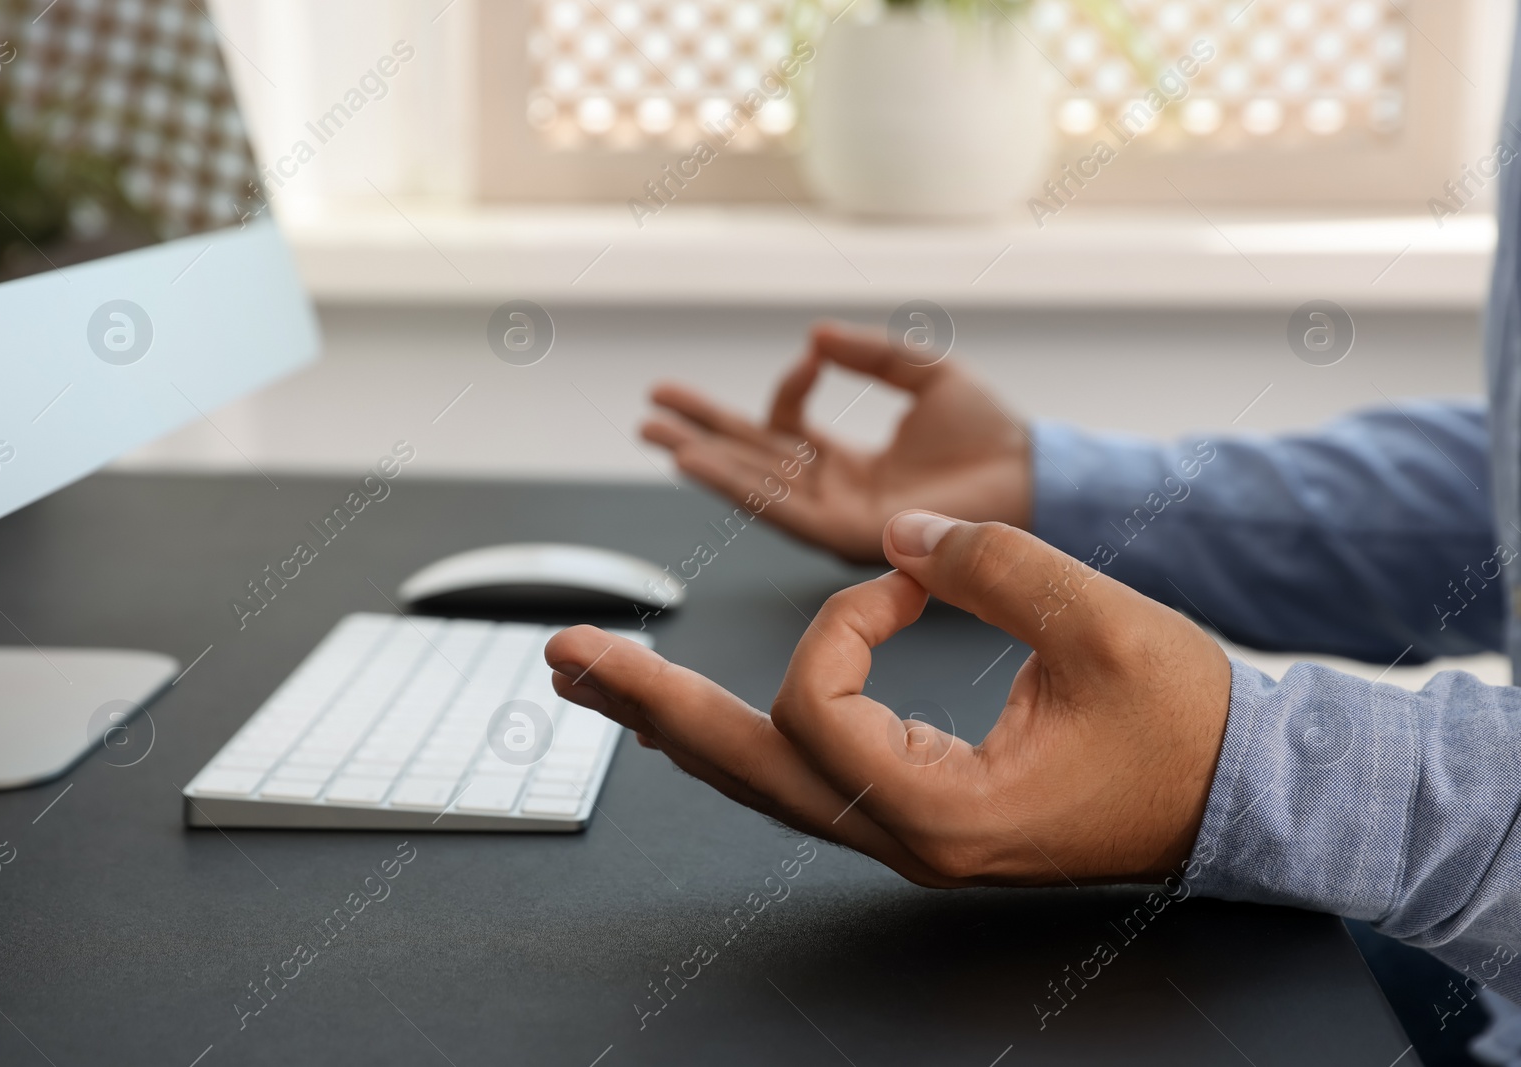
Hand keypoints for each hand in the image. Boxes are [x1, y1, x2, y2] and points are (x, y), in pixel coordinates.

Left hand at [545, 512, 1231, 886]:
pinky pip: (800, 772)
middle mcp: (902, 835)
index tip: (914, 577)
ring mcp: (902, 829)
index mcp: (939, 810)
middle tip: (564, 653)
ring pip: (758, 778)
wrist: (1240, 797)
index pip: (817, 708)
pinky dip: (737, 731)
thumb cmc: (1185, 727)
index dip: (844, 619)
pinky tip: (689, 708)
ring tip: (598, 675)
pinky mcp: (913, 807)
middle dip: (646, 700)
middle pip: (739, 767)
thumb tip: (899, 535)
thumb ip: (989, 565)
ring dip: (674, 717)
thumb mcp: (1102, 626)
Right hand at [641, 324, 1032, 564]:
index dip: (785, 393)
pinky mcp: (843, 533)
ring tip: (655, 433)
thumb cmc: (991, 434)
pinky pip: (777, 505)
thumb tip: (814, 336)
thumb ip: (871, 355)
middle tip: (649, 411)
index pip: (789, 432)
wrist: (1031, 475)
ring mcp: (835, 517)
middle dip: (700, 433)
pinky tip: (697, 460)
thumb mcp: (924, 374)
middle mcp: (833, 493)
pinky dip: (733, 482)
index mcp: (851, 464)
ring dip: (702, 458)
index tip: (807, 360)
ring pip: (753, 485)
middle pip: (751, 461)